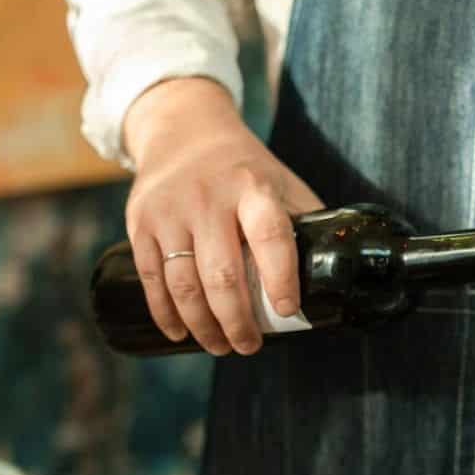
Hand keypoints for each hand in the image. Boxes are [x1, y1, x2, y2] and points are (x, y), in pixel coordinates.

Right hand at [123, 77, 323, 355]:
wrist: (183, 128)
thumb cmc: (243, 167)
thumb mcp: (280, 181)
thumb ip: (303, 221)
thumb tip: (333, 274)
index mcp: (253, 188)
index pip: (271, 236)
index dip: (280, 277)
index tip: (286, 310)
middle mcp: (208, 198)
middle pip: (222, 274)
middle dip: (238, 321)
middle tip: (249, 346)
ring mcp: (170, 211)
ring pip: (184, 284)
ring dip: (203, 326)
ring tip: (221, 346)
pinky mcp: (141, 223)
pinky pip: (151, 279)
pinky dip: (166, 314)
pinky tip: (180, 333)